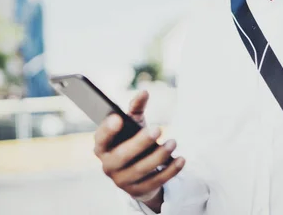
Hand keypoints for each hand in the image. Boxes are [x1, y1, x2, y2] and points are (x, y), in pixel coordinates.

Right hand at [93, 91, 184, 207]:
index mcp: (102, 146)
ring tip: (173, 142)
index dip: (108, 129)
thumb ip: (136, 108)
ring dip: (159, 156)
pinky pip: (155, 181)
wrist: (137, 172)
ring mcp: (122, 181)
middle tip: (158, 129)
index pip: (101, 138)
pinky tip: (181, 159)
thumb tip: (144, 92)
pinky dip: (170, 170)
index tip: (118, 118)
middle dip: (140, 143)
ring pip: (140, 170)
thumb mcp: (132, 125)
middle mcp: (108, 165)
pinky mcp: (138, 191)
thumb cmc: (131, 140)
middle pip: (122, 156)